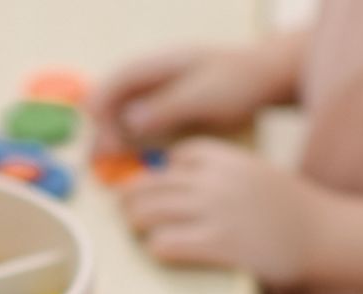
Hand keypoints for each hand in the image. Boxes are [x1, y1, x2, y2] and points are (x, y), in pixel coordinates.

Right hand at [89, 46, 268, 155]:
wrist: (268, 79)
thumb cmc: (239, 82)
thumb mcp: (203, 95)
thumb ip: (166, 107)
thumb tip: (129, 121)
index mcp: (162, 64)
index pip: (120, 79)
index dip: (102, 102)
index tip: (94, 128)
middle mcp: (156, 77)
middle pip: (117, 97)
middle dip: (103, 124)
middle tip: (97, 155)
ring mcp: (163, 92)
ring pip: (126, 112)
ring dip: (114, 133)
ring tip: (105, 159)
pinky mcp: (171, 110)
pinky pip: (142, 123)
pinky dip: (131, 138)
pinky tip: (127, 156)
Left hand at [118, 139, 330, 284]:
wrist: (325, 234)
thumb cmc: (292, 210)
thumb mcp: (257, 175)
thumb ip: (224, 174)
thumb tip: (186, 183)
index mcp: (227, 159)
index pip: (176, 157)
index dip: (158, 172)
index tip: (154, 188)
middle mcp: (216, 180)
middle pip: (151, 183)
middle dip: (131, 199)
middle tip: (126, 213)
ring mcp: (215, 212)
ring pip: (149, 212)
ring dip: (136, 223)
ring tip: (137, 232)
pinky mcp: (218, 244)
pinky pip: (166, 243)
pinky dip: (156, 247)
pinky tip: (160, 251)